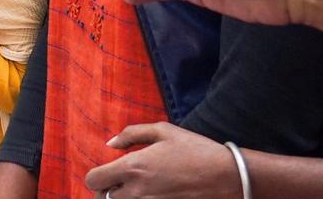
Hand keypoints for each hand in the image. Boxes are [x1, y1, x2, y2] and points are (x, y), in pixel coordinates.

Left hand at [85, 122, 240, 197]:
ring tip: (131, 191)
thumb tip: (110, 143)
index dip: (96, 177)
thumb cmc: (195, 150)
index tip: (107, 173)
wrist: (228, 177)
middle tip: (118, 185)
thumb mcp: (163, 131)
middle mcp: (137, 191)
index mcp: (133, 167)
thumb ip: (131, 134)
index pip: (93, 180)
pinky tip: (147, 196)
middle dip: (106, 192)